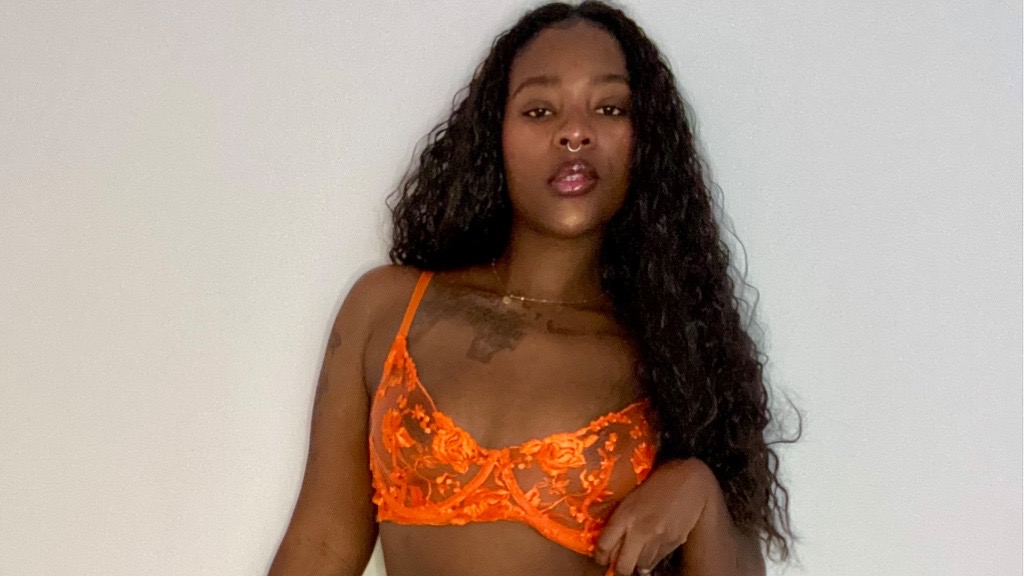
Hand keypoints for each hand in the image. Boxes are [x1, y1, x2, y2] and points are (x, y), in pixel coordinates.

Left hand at [593, 458, 720, 574]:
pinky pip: (657, 560)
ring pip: (641, 566)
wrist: (688, 479)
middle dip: (618, 569)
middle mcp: (640, 530)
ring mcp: (658, 539)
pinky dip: (651, 559)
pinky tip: (650, 551)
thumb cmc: (656, 483)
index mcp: (625, 515)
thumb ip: (621, 518)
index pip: (604, 546)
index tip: (600, 558)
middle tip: (617, 565)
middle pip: (623, 566)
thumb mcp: (631, 497)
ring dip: (636, 563)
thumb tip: (612, 540)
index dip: (599, 557)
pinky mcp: (674, 543)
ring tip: (635, 556)